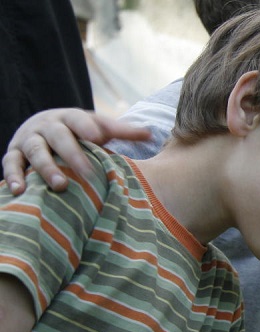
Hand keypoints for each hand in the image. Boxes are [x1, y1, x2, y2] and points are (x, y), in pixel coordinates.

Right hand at [3, 108, 150, 193]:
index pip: (80, 120)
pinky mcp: (14, 154)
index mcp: (71, 118)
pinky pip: (10, 164)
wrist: (41, 127)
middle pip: (59, 137)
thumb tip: (151, 133)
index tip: (98, 137)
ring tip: (60, 185)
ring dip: (46, 167)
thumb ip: (122, 131)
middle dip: (72, 153)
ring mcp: (29, 140)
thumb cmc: (79, 133)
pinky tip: (19, 190)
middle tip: (87, 171)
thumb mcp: (98, 128)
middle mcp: (48, 126)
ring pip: (36, 151)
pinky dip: (13, 176)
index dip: (88, 127)